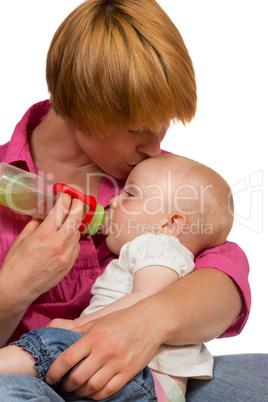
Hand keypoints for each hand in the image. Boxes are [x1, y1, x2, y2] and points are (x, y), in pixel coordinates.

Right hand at [0, 193, 82, 310]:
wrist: (17, 289)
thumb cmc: (16, 264)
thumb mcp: (22, 239)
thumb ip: (35, 225)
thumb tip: (43, 217)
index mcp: (44, 234)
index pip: (61, 209)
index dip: (66, 199)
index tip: (67, 195)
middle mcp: (58, 243)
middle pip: (76, 218)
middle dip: (78, 206)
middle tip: (76, 201)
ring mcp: (66, 255)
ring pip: (78, 233)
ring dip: (74, 225)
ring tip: (67, 223)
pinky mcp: (69, 265)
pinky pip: (77, 247)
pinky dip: (73, 240)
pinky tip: (65, 240)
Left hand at [46, 306, 161, 399]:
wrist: (151, 321)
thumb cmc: (122, 320)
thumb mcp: (98, 321)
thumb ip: (79, 331)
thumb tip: (59, 338)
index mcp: (93, 337)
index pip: (67, 359)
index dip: (54, 371)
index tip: (50, 376)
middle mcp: (104, 351)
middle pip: (77, 378)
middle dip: (66, 385)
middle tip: (64, 384)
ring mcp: (117, 364)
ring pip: (91, 388)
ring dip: (80, 392)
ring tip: (78, 389)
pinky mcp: (128, 372)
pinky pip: (108, 391)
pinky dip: (97, 395)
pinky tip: (93, 391)